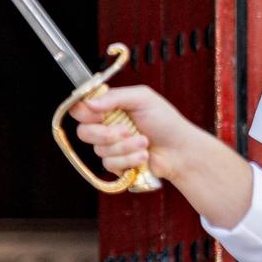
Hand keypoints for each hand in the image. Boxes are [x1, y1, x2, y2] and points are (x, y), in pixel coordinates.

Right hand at [72, 84, 252, 226]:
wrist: (180, 150)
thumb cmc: (165, 121)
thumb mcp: (143, 98)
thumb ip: (115, 97)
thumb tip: (90, 103)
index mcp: (109, 107)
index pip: (80, 109)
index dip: (85, 113)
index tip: (99, 114)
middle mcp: (106, 126)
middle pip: (83, 132)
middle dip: (106, 134)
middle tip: (126, 131)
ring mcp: (110, 147)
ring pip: (99, 150)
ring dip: (125, 147)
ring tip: (145, 142)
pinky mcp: (116, 165)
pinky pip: (109, 164)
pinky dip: (129, 159)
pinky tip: (144, 155)